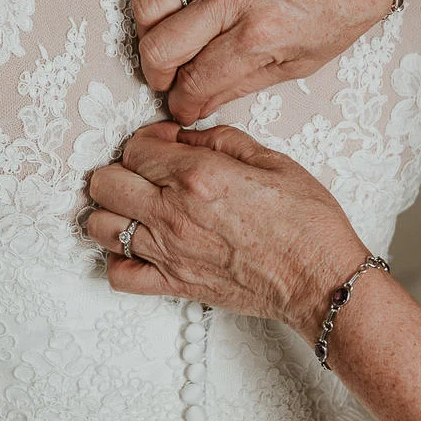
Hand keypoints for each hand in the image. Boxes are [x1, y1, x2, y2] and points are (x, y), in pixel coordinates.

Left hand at [86, 121, 368, 340]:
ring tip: (136, 208)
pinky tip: (138, 247)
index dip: (147, 140)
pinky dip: (118, 259)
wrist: (319, 280)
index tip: (165, 144)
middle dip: (120, 170)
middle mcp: (174, 212)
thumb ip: (222, 140)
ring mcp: (168, 251)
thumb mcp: (273, 161)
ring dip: (112, 211)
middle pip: (104, 183)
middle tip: (145, 173)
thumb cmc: (306, 224)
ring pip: (100, 226)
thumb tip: (187, 135)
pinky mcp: (173, 284)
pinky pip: (119, 274)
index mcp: (198, 175)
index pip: (135, 147)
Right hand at [129, 0, 394, 124]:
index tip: (183, 110)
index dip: (182, 105)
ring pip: (148, 6)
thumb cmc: (342, 6)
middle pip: (160, 48)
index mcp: (258, 35)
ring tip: (168, 48)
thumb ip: (242, 84)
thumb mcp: (300, 63)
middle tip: (171, 85)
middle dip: (158, 78)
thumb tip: (202, 102)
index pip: (195, 82)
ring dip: (149, 36)